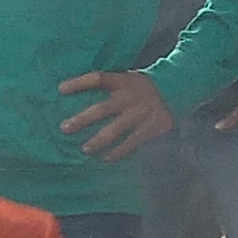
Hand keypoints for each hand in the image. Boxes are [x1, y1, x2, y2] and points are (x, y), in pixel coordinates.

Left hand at [58, 68, 173, 158]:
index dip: (79, 83)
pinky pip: (133, 140)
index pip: (98, 79)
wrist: (177, 87)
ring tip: (85, 149)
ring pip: (117, 128)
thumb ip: (108, 87)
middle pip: (103, 108)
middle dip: (82, 119)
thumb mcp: (127, 79)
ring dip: (99, 140)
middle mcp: (130, 96)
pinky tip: (107, 158)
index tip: (60, 89)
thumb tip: (74, 95)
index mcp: (122, 81)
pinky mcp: (153, 125)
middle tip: (64, 128)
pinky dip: (120, 150)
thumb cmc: (142, 87)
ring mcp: (141, 111)